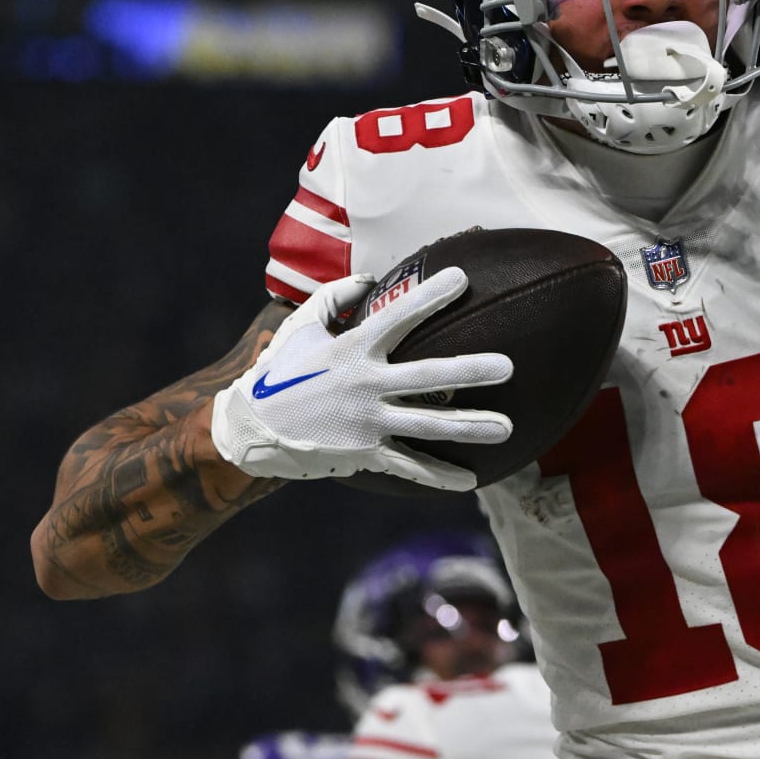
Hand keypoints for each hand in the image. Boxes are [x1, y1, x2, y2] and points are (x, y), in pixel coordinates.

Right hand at [211, 269, 511, 490]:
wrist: (250, 428)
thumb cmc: (279, 371)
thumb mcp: (299, 327)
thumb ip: (333, 298)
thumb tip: (366, 277)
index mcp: (352, 348)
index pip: (397, 316)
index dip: (429, 296)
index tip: (463, 277)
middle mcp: (365, 384)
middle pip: (427, 375)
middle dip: (470, 370)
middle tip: (508, 366)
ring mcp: (367, 421)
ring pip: (429, 424)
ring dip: (470, 426)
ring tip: (507, 428)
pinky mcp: (365, 452)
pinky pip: (409, 465)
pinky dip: (439, 475)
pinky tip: (469, 480)